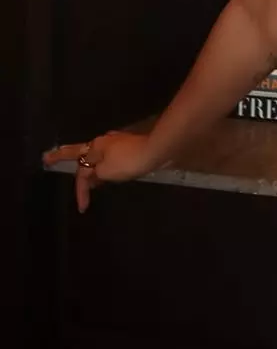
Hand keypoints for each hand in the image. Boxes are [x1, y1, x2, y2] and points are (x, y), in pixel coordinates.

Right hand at [43, 131, 158, 213]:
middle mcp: (103, 141)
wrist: (156, 149)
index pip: (80, 170)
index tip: (82, 207)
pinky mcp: (128, 146)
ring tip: (80, 172)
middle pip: (81, 153)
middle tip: (49, 158)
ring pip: (96, 155)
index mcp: (95, 147)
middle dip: (64, 157)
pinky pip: (108, 156)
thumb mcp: (107, 172)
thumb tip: (91, 176)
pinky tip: (104, 168)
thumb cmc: (129, 161)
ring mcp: (116, 142)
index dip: (79, 189)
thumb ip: (95, 175)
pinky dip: (102, 164)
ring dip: (87, 164)